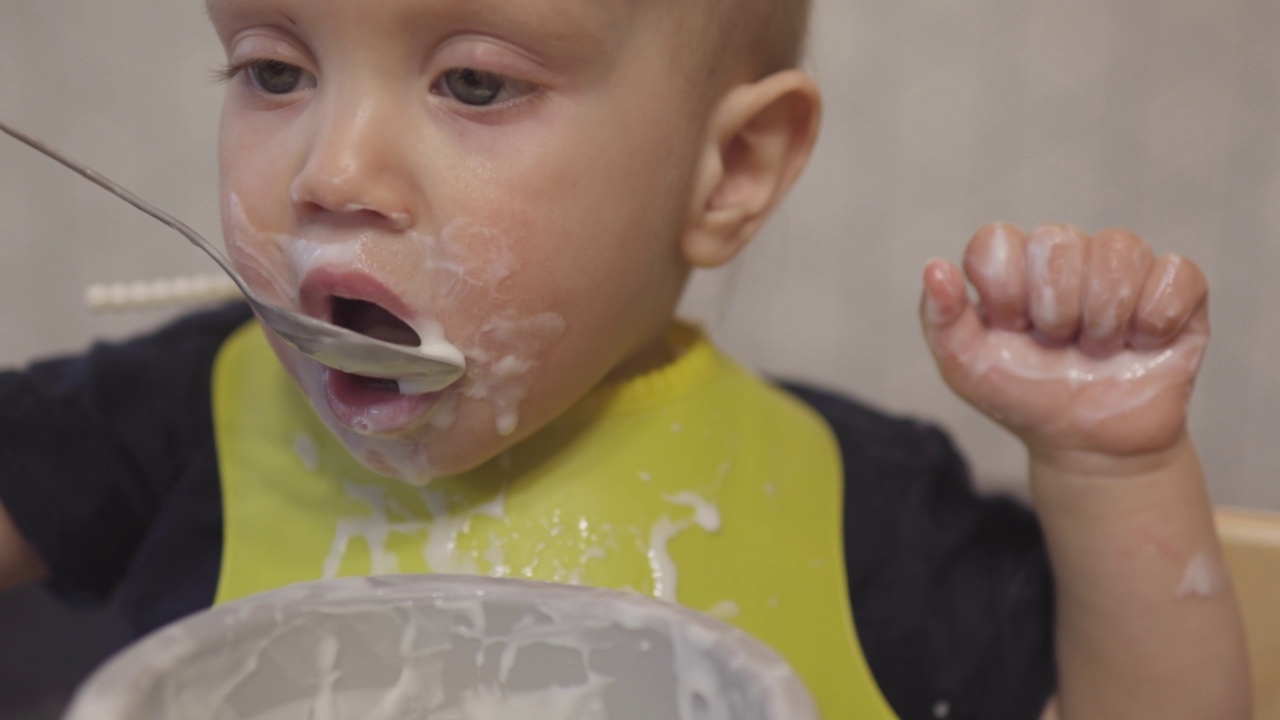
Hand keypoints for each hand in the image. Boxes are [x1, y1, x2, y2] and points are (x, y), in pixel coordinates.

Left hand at [920, 223, 1207, 461]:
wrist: (1088, 447)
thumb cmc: (1024, 398)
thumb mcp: (967, 370)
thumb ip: (941, 320)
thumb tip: (935, 268)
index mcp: (1012, 267)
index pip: (996, 239)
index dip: (1003, 288)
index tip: (1010, 328)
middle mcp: (1066, 257)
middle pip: (1057, 241)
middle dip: (1053, 309)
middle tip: (1058, 345)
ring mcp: (1123, 269)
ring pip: (1119, 249)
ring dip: (1104, 316)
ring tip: (1098, 350)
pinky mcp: (1177, 289)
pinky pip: (1176, 273)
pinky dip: (1155, 319)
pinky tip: (1142, 344)